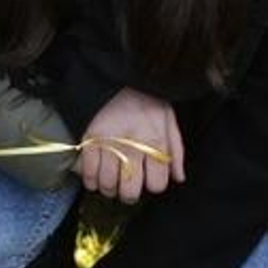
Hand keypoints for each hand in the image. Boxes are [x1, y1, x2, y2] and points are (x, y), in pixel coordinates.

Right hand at [78, 87, 185, 203]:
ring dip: (109, 188)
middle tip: (127, 187)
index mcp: (155, 141)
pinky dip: (91, 181)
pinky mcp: (90, 140)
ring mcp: (109, 145)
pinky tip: (95, 177)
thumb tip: (179, 177)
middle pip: (130, 191)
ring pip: (108, 185)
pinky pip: (88, 173)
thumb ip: (176, 150)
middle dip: (129, 194)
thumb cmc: (143, 97)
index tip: (147, 178)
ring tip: (111, 182)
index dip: (153, 184)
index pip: (157, 184)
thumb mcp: (167, 118)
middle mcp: (133, 147)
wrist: (114, 73)